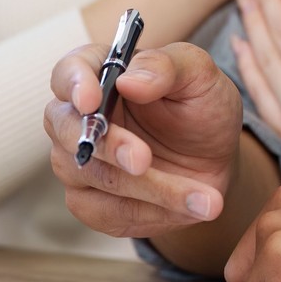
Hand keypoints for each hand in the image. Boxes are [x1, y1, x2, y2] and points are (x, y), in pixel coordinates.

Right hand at [45, 41, 242, 237]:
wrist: (215, 159)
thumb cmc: (200, 105)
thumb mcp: (199, 75)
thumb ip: (165, 68)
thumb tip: (128, 82)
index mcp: (100, 73)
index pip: (67, 72)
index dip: (74, 85)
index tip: (92, 101)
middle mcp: (79, 117)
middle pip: (65, 129)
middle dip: (107, 146)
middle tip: (144, 159)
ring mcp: (80, 162)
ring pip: (91, 177)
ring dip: (148, 188)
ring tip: (203, 196)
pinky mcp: (93, 203)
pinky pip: (108, 213)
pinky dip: (152, 212)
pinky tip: (190, 207)